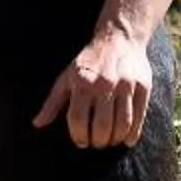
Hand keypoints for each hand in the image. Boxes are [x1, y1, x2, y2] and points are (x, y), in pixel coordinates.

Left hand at [35, 27, 152, 149]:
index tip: (81, 141)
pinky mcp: (143, 87)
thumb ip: (52, 103)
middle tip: (97, 143)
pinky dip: (132, 134)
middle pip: (102, 127)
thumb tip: (37, 124)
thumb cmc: (88, 62)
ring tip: (110, 141)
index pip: (78, 120)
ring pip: (122, 125)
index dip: (79, 136)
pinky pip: (139, 118)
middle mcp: (105, 84)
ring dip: (114, 140)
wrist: (119, 38)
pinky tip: (126, 139)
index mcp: (83, 82)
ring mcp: (126, 85)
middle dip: (98, 142)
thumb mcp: (66, 78)